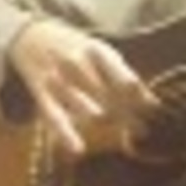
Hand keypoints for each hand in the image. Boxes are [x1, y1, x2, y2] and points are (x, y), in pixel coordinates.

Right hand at [9, 19, 154, 155]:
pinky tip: (78, 149)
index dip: (139, 94)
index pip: (122, 75)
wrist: (31, 36)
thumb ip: (126, 77)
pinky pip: (54, 116)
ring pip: (84, 105)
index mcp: (96, 50)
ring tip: (127, 139)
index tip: (154, 110)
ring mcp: (58, 78)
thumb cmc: (78, 49)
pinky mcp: (42, 95)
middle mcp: (76, 62)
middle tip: (145, 131)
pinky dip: (66, 133)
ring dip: (106, 121)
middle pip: (107, 93)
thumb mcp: (102, 54)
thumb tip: (154, 104)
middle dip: (127, 113)